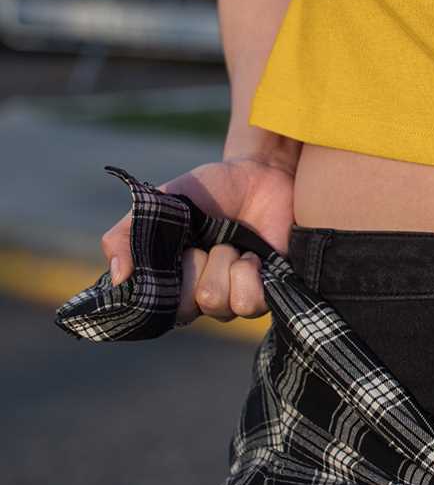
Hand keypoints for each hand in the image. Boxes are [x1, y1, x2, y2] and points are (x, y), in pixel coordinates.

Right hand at [101, 157, 295, 324]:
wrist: (259, 174)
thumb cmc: (208, 190)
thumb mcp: (161, 202)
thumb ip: (126, 235)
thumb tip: (118, 278)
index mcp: (169, 281)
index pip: (153, 309)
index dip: (163, 282)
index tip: (177, 250)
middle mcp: (198, 297)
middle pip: (186, 309)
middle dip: (196, 266)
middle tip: (205, 242)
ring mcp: (231, 299)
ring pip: (218, 305)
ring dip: (224, 264)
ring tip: (231, 243)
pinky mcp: (264, 296)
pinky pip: (250, 304)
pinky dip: (249, 272)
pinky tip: (253, 254)